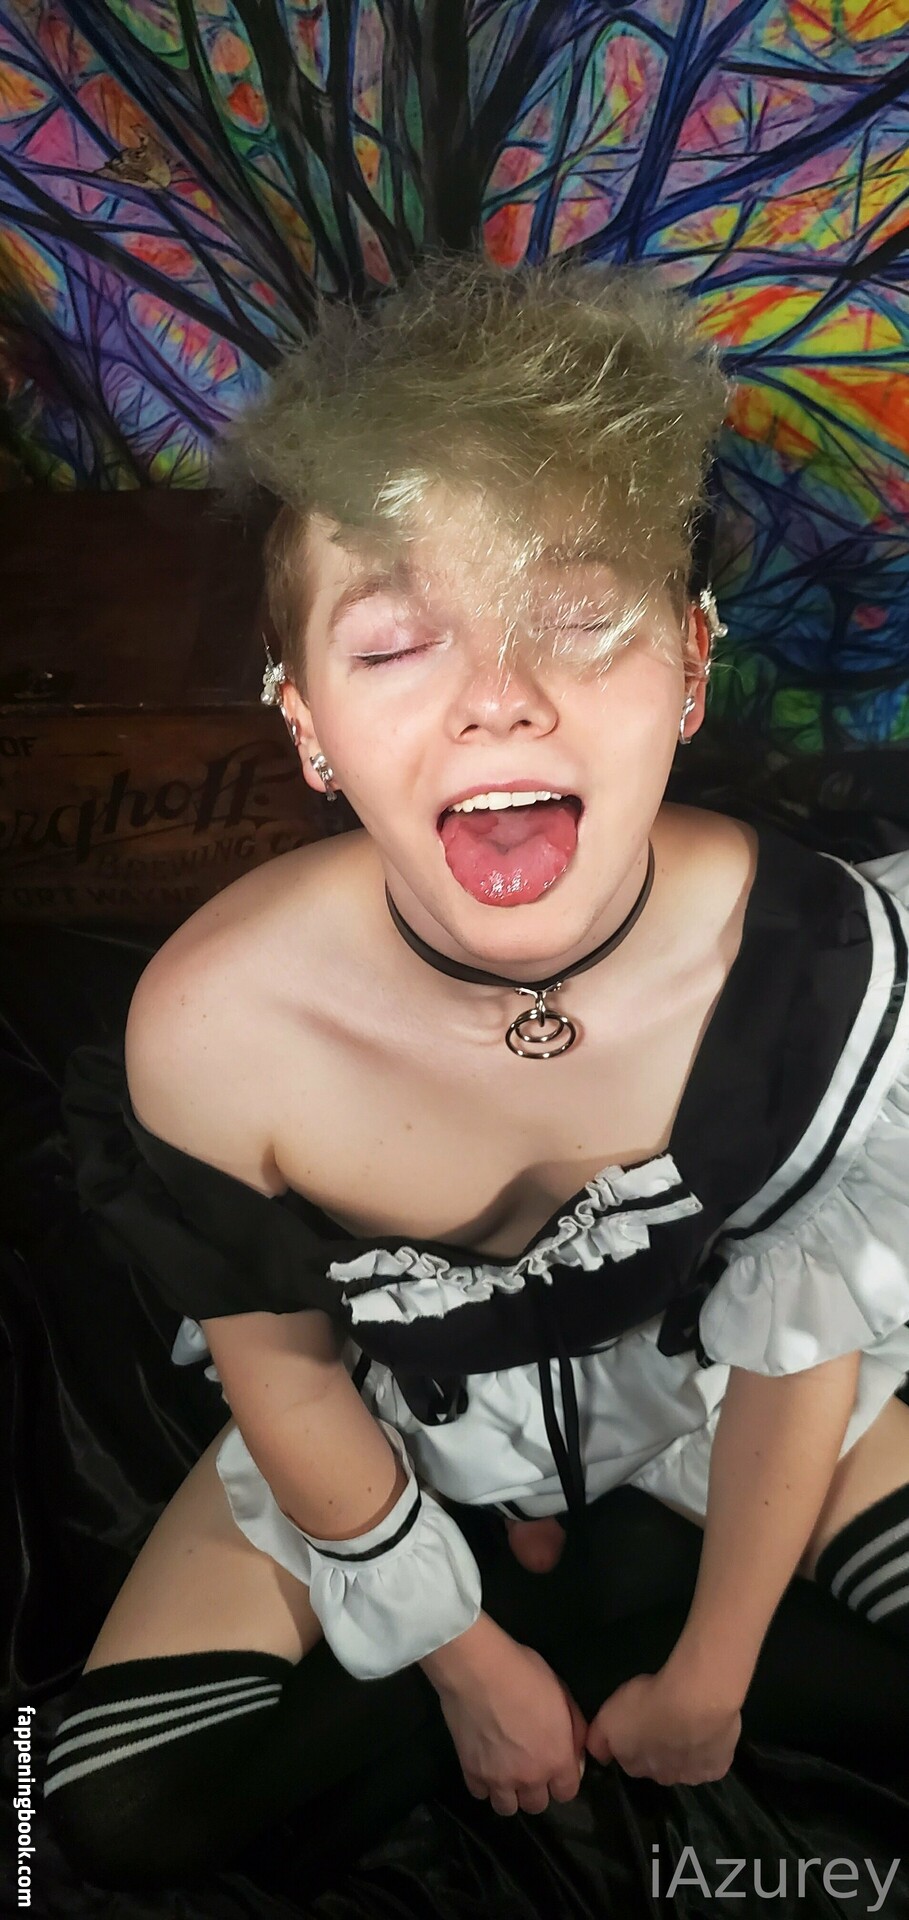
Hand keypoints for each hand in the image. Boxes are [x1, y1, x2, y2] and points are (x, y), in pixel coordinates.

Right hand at [430, 1626, 587, 1815]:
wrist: (479, 1669)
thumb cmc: (525, 1674)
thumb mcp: (563, 1693)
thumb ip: (575, 1729)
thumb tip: (575, 1754)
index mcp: (556, 1759)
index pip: (566, 1793)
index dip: (562, 1779)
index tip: (554, 1764)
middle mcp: (529, 1778)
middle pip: (536, 1805)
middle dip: (535, 1788)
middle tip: (528, 1764)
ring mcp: (497, 1779)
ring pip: (507, 1808)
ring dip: (509, 1793)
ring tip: (505, 1770)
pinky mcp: (471, 1772)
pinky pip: (480, 1793)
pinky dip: (483, 1783)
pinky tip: (484, 1764)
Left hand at [586, 1667, 741, 1786]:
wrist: (695, 1700)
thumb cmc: (649, 1703)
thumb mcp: (609, 1715)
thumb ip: (598, 1739)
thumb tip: (599, 1757)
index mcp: (635, 1765)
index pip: (630, 1760)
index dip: (634, 1742)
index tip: (639, 1724)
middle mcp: (661, 1778)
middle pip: (657, 1766)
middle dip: (659, 1750)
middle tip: (665, 1721)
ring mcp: (691, 1777)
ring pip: (685, 1766)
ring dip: (684, 1751)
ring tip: (689, 1722)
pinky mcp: (717, 1769)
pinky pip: (712, 1762)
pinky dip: (710, 1750)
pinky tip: (709, 1730)